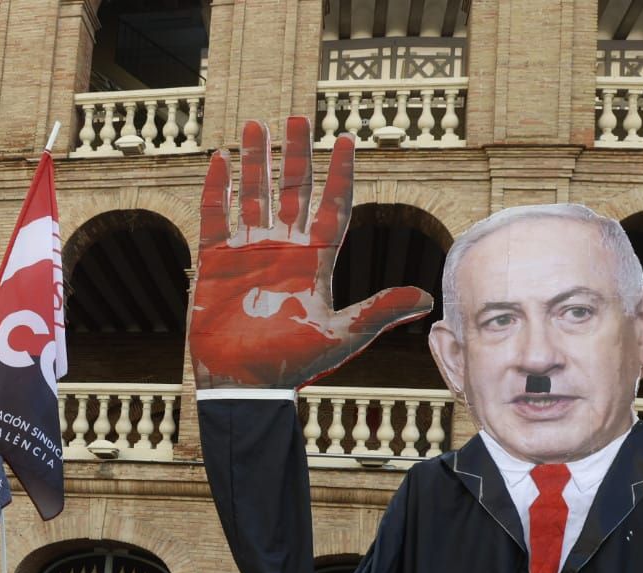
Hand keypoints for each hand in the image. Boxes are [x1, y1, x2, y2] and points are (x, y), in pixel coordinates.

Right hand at [188, 118, 433, 390]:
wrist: (242, 384)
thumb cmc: (291, 365)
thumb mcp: (341, 335)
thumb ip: (378, 312)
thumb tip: (427, 298)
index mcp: (314, 263)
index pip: (332, 208)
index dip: (339, 175)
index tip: (347, 140)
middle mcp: (283, 251)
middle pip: (292, 192)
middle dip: (295, 155)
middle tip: (298, 118)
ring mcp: (248, 254)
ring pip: (254, 196)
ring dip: (256, 162)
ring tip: (257, 126)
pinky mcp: (215, 263)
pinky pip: (216, 217)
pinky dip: (218, 189)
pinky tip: (221, 160)